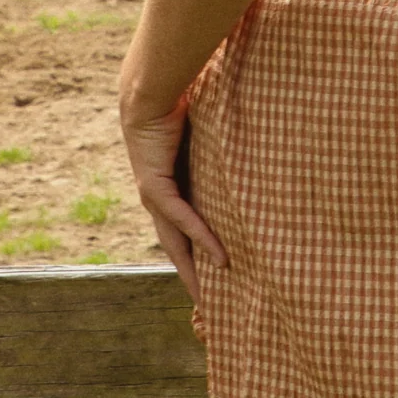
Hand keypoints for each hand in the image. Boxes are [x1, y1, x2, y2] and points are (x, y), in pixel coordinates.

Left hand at [120, 94, 227, 301]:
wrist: (149, 93)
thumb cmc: (178, 107)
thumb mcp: (204, 140)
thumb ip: (219, 153)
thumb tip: (248, 151)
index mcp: (167, 189)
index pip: (180, 230)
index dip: (194, 254)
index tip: (212, 277)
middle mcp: (157, 198)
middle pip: (175, 247)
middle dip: (191, 276)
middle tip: (208, 304)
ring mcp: (153, 196)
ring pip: (175, 242)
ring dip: (193, 270)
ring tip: (209, 296)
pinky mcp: (155, 187)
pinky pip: (182, 219)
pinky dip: (201, 238)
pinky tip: (221, 258)